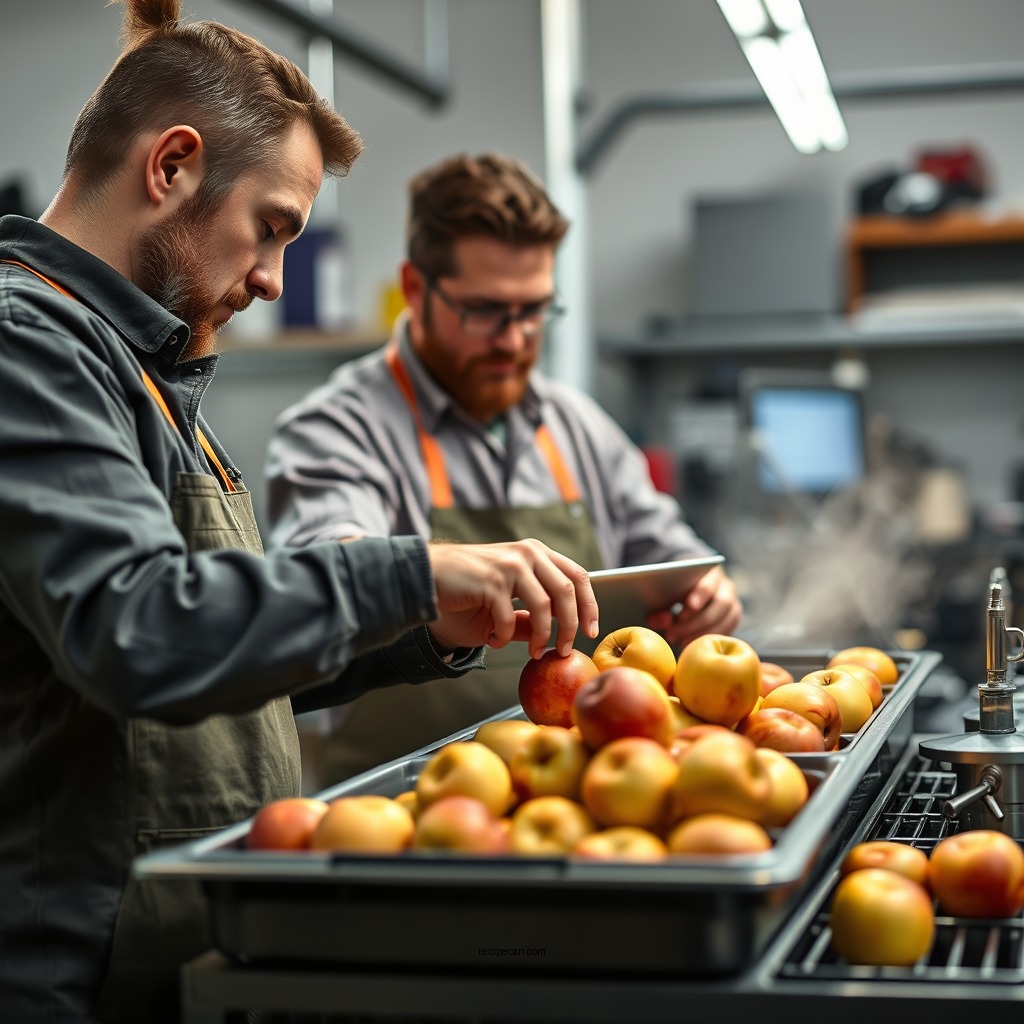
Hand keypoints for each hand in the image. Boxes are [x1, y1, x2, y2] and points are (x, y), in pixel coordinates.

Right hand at [426, 539, 599, 659]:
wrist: (426, 579)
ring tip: (534, 652)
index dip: (589, 605)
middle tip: (565, 650)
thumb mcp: (506, 603)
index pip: (578, 576)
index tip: (591, 631)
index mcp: (536, 553)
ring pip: (545, 606)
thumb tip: (558, 636)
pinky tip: (494, 641)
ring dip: (543, 636)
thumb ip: (530, 615)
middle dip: (571, 626)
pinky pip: (509, 619)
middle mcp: (527, 554)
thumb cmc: (465, 591)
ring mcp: (510, 565)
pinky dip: (504, 638)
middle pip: (568, 591)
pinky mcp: (491, 581)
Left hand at [646, 565, 741, 648]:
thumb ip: (659, 608)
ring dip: (700, 633)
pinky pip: (725, 633)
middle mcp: (726, 588)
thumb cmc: (674, 590)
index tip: (689, 606)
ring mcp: (732, 606)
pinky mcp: (732, 622)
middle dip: (696, 621)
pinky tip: (687, 645)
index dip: (700, 594)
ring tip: (677, 641)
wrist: (690, 589)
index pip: (709, 582)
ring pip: (725, 621)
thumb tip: (663, 622)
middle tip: (672, 632)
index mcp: (710, 573)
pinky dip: (706, 640)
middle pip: (721, 604)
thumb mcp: (663, 595)